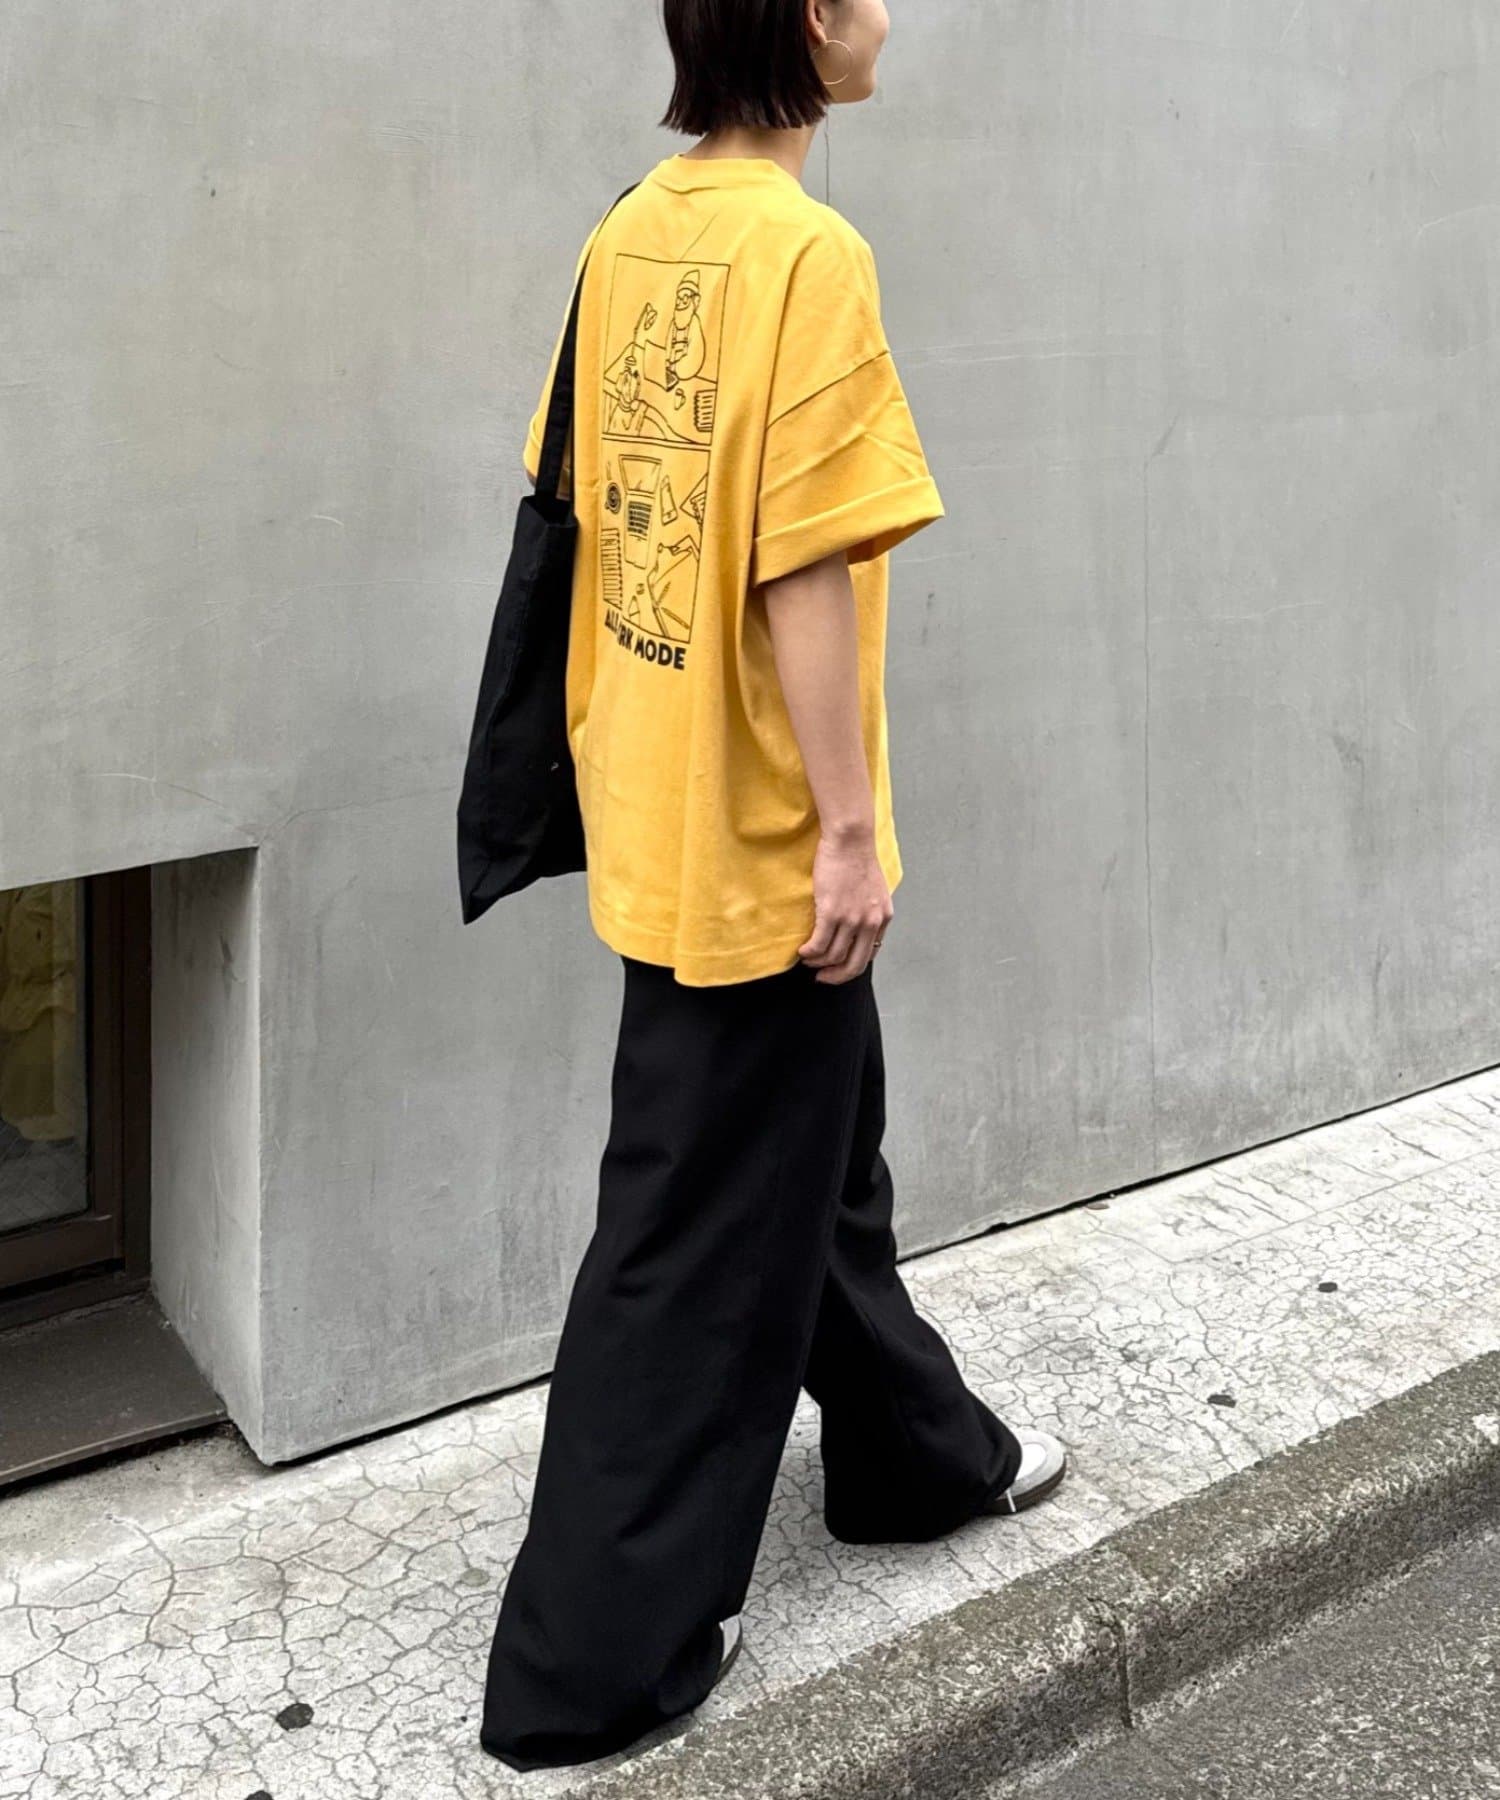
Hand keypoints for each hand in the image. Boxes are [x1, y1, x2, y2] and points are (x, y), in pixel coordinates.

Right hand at [798, 831, 891, 983]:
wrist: (850, 840)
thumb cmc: (858, 859)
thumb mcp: (875, 890)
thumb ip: (870, 911)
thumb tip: (856, 927)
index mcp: (883, 918)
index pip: (870, 954)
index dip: (851, 966)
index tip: (837, 968)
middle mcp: (870, 923)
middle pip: (854, 964)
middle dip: (836, 976)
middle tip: (822, 977)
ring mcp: (852, 919)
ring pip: (833, 956)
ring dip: (818, 963)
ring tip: (807, 959)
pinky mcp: (832, 912)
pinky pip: (819, 944)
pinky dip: (809, 953)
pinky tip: (802, 952)